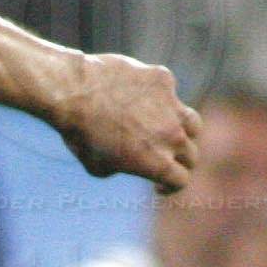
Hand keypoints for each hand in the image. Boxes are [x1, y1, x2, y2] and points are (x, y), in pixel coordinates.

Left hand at [57, 53, 198, 193]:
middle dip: (180, 162)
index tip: (160, 185)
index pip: (181, 180)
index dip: (171, 186)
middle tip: (167, 160)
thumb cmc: (80, 133)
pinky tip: (140, 99)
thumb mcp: (97, 166)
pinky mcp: (164, 80)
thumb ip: (122, 167)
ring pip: (193, 123)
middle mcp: (171, 136)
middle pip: (191, 154)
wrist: (74, 92)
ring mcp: (171, 106)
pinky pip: (168, 93)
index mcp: (158, 163)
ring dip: (184, 132)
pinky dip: (159, 99)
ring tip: (170, 132)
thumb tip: (129, 161)